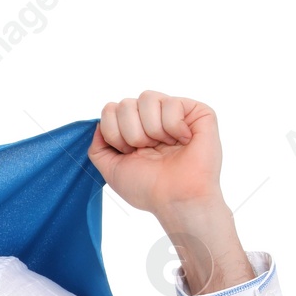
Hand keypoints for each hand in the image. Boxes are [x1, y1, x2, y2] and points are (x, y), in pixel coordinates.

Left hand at [89, 91, 226, 215]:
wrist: (175, 198)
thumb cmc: (147, 187)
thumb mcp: (111, 169)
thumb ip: (98, 147)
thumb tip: (98, 123)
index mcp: (133, 129)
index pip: (110, 109)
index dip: (113, 132)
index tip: (127, 152)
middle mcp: (152, 118)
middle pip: (125, 103)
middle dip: (131, 133)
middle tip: (147, 150)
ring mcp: (174, 112)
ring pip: (147, 97)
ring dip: (151, 129)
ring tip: (164, 146)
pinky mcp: (197, 111)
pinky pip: (172, 103)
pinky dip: (173, 127)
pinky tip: (183, 141)